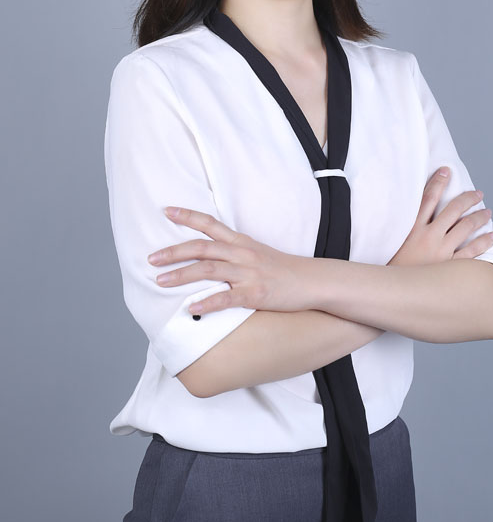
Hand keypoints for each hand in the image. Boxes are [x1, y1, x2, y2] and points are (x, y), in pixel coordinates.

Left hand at [148, 207, 315, 315]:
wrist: (312, 281)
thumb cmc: (283, 270)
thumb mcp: (258, 253)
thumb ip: (234, 253)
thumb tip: (209, 257)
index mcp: (241, 242)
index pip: (210, 224)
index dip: (187, 216)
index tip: (166, 211)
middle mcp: (241, 254)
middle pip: (201, 248)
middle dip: (173, 252)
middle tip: (151, 258)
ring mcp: (248, 273)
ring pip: (208, 270)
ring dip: (181, 276)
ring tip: (160, 282)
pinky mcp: (254, 294)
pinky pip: (226, 298)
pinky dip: (207, 303)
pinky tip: (191, 310)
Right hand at [388, 167, 492, 267]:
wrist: (391, 292)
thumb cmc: (390, 267)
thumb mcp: (392, 242)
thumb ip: (403, 227)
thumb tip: (414, 214)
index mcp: (412, 228)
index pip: (428, 198)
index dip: (438, 182)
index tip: (446, 171)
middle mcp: (428, 236)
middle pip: (453, 209)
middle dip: (468, 198)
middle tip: (477, 193)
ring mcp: (441, 251)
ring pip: (466, 227)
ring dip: (479, 217)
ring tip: (487, 212)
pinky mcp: (449, 267)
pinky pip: (472, 251)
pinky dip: (485, 241)